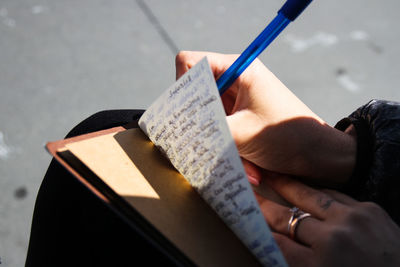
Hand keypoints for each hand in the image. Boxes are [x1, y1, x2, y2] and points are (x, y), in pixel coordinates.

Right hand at [175, 51, 355, 185]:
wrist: (321, 157)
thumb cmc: (289, 136)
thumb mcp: (242, 133)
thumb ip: (206, 131)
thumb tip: (177, 136)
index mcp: (238, 69)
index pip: (190, 63)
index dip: (182, 85)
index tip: (188, 112)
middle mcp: (234, 82)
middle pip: (196, 96)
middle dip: (203, 125)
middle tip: (209, 143)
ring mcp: (237, 102)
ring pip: (208, 120)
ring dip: (221, 146)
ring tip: (246, 162)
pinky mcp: (240, 120)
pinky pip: (221, 134)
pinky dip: (231, 152)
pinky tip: (252, 166)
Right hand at [256, 173, 399, 266]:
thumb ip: (296, 262)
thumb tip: (272, 241)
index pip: (276, 244)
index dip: (257, 230)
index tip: (246, 217)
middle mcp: (334, 240)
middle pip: (287, 217)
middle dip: (265, 204)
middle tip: (250, 193)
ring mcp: (353, 221)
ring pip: (309, 197)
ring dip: (289, 186)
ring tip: (274, 176)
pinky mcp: (369, 209)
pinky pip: (335, 196)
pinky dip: (318, 193)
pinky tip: (307, 188)